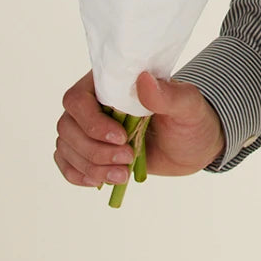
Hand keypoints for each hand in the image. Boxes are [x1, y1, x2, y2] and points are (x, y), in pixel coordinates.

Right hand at [53, 69, 225, 188]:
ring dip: (91, 166)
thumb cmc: (191, 119)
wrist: (193, 146)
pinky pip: (67, 163)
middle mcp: (94, 103)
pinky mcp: (90, 151)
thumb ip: (167, 94)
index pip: (78, 98)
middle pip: (67, 127)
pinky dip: (79, 176)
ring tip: (122, 175)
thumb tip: (144, 79)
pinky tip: (101, 181)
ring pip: (66, 147)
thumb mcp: (188, 106)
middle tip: (127, 158)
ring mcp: (89, 128)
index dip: (92, 122)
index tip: (121, 137)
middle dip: (94, 150)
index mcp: (112, 82)